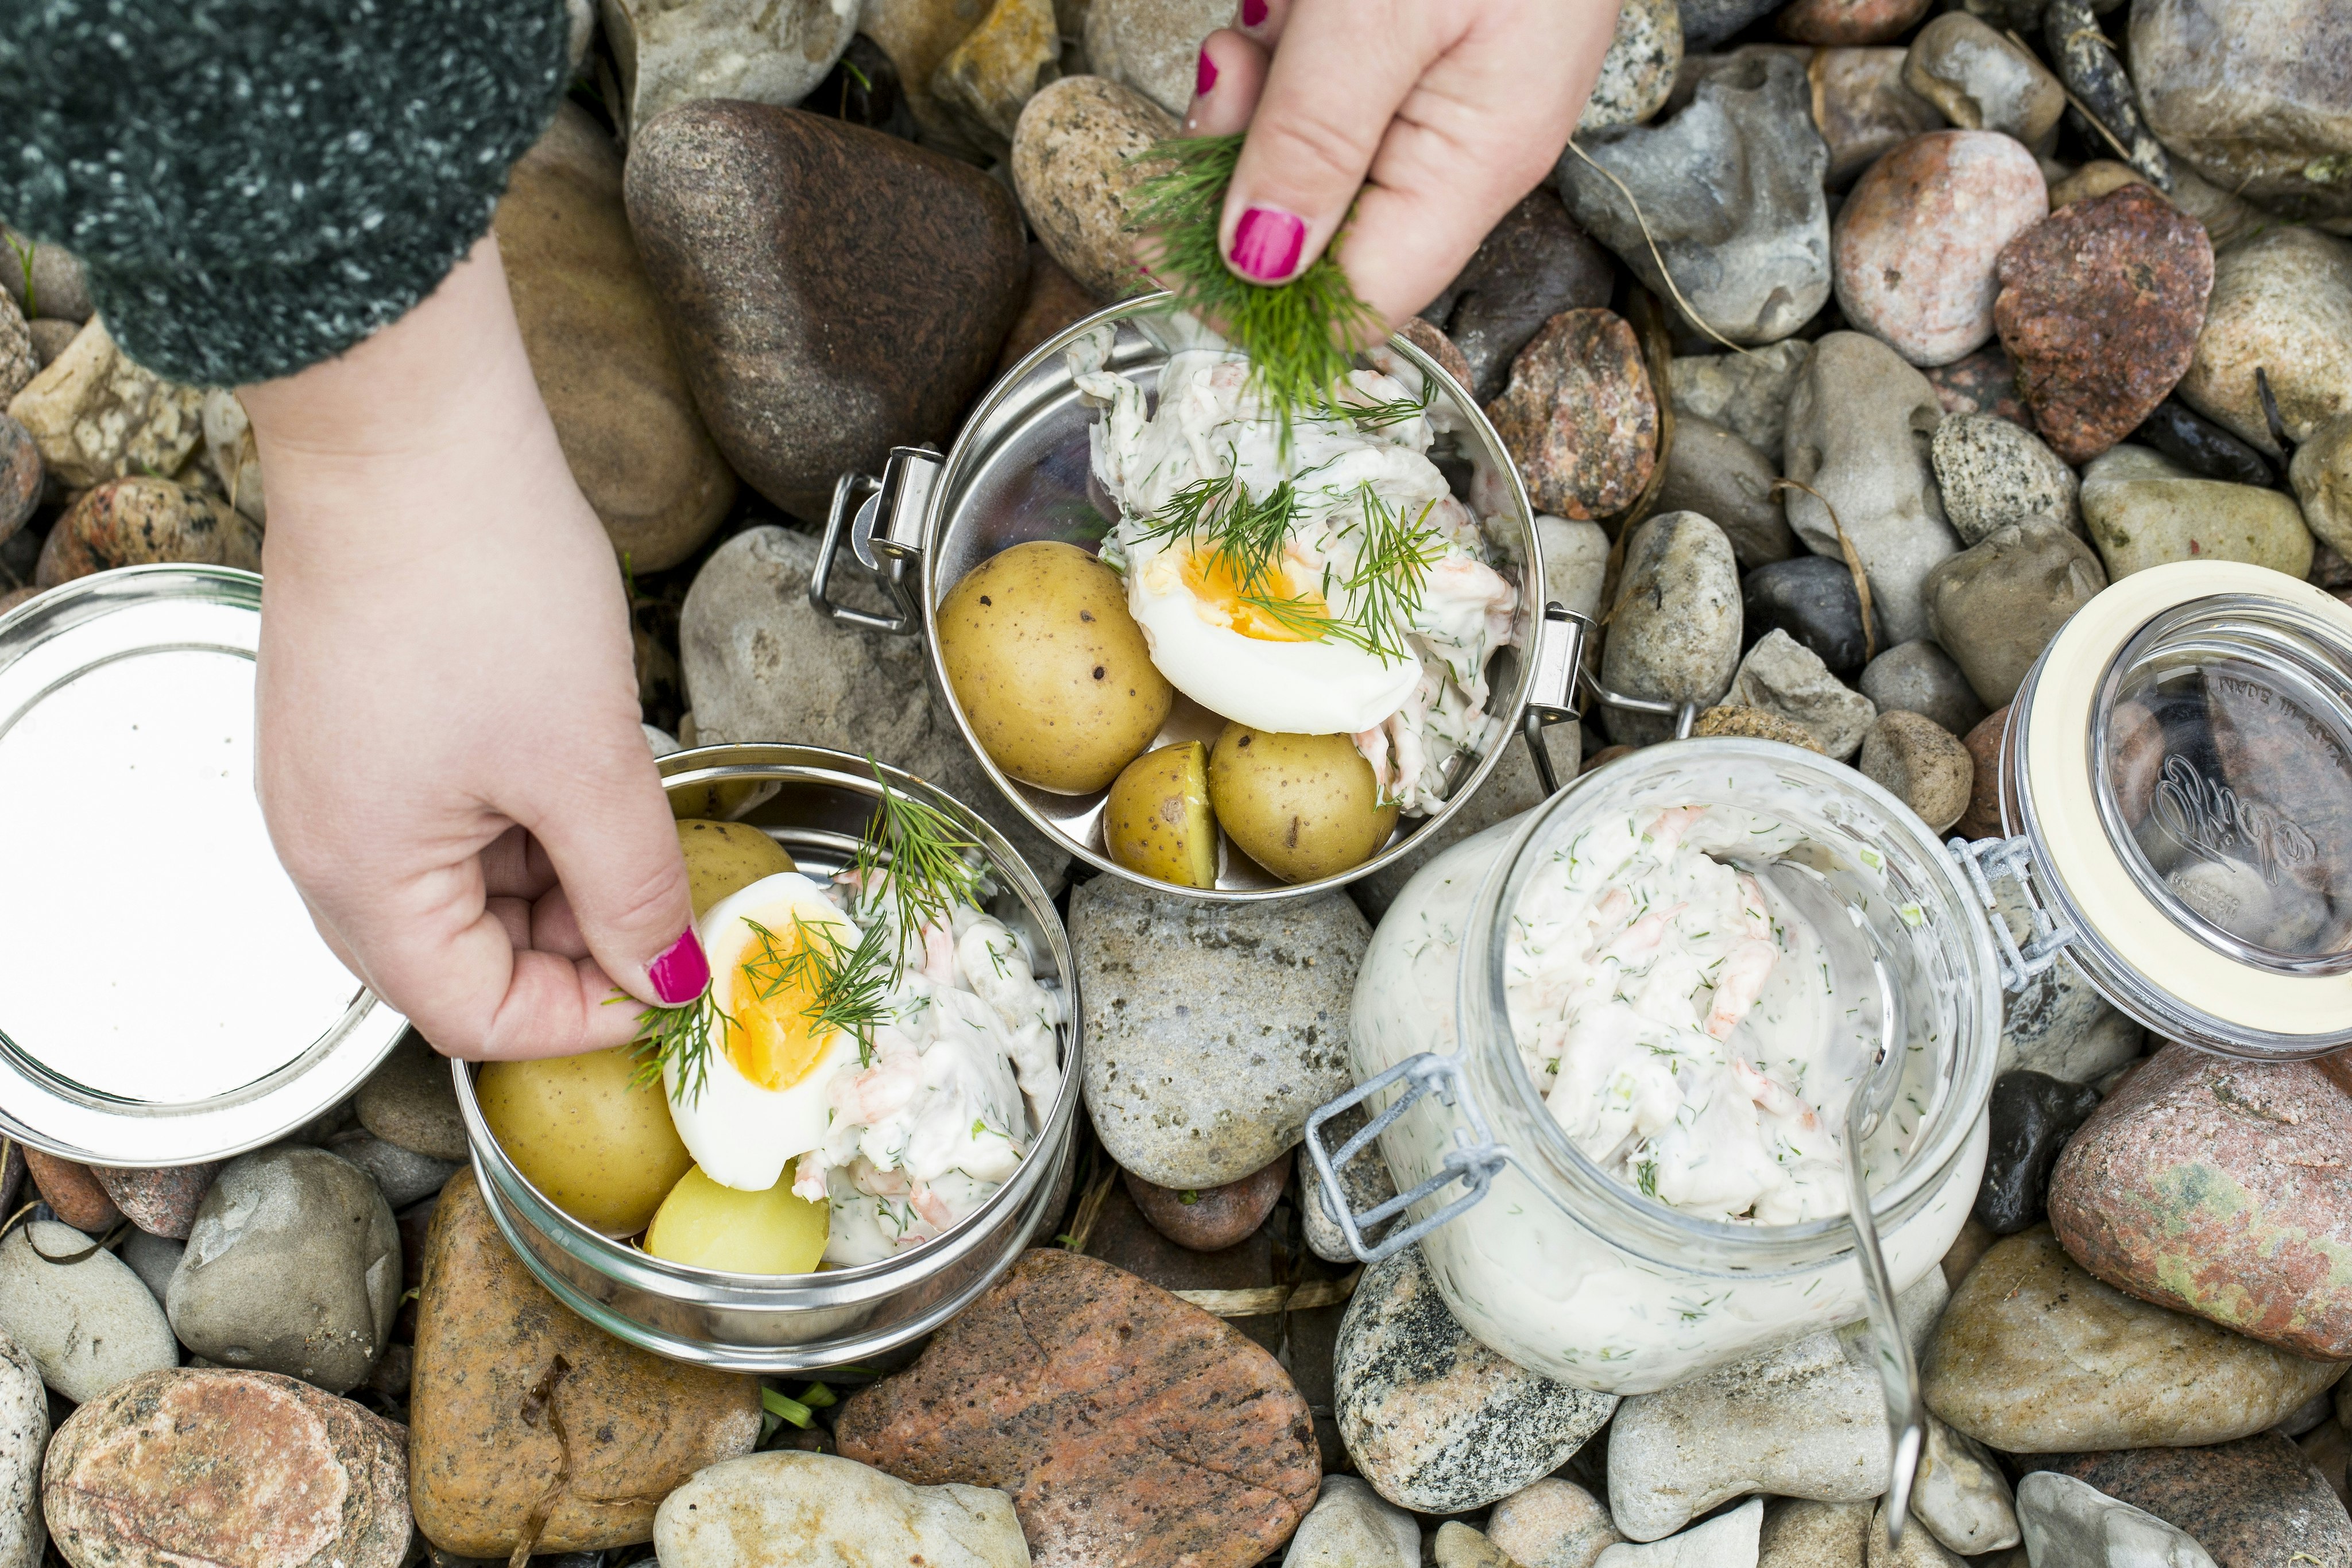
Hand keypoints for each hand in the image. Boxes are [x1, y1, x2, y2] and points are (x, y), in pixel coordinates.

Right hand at [241, 235, 703, 1059]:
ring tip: (634, 814)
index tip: (672, 983)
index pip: (473, 1018)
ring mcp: (337, 779)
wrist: (405, 426)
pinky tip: (584, 763)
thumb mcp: (586, 760)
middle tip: (671, 902)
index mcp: (358, 879)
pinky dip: (525, 811)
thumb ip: (631, 886)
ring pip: (462, 882)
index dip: (583, 1019)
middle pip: (461, 956)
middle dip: (574, 944)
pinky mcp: (363, 721)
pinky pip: (448, 809)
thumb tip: (666, 972)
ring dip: (557, 873)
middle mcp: (324, 843)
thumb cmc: (477, 580)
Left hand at [1182, 0, 1618, 328]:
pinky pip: (1316, 73)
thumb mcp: (1374, 16)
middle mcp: (1460, 140)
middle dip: (1245, 158)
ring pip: (1300, 141)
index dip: (1258, 302)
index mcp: (1476, 161)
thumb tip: (1257, 266)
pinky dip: (1284, 36)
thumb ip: (1312, 145)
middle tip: (1237, 72)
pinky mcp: (1407, 31)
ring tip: (1276, 12)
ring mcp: (1436, 84)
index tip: (1170, 246)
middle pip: (1314, 222)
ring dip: (1257, 85)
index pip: (1360, 304)